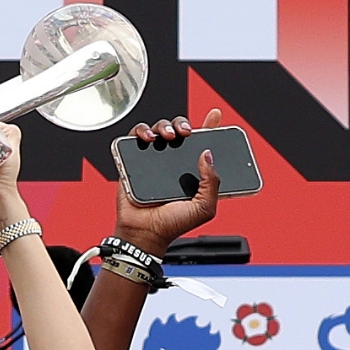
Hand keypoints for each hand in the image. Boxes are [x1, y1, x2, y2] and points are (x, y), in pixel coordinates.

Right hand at [113, 110, 224, 255]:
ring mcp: (153, 161)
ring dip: (165, 126)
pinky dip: (142, 131)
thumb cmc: (172, 225)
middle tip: (186, 132)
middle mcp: (173, 164)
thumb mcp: (204, 208)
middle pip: (179, 131)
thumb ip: (212, 182)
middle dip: (184, 124)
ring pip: (159, 130)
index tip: (215, 116)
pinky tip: (149, 139)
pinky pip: (137, 137)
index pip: (202, 144)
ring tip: (168, 137)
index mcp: (192, 172)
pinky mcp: (134, 161)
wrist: (144, 233)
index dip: (209, 128)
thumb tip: (208, 154)